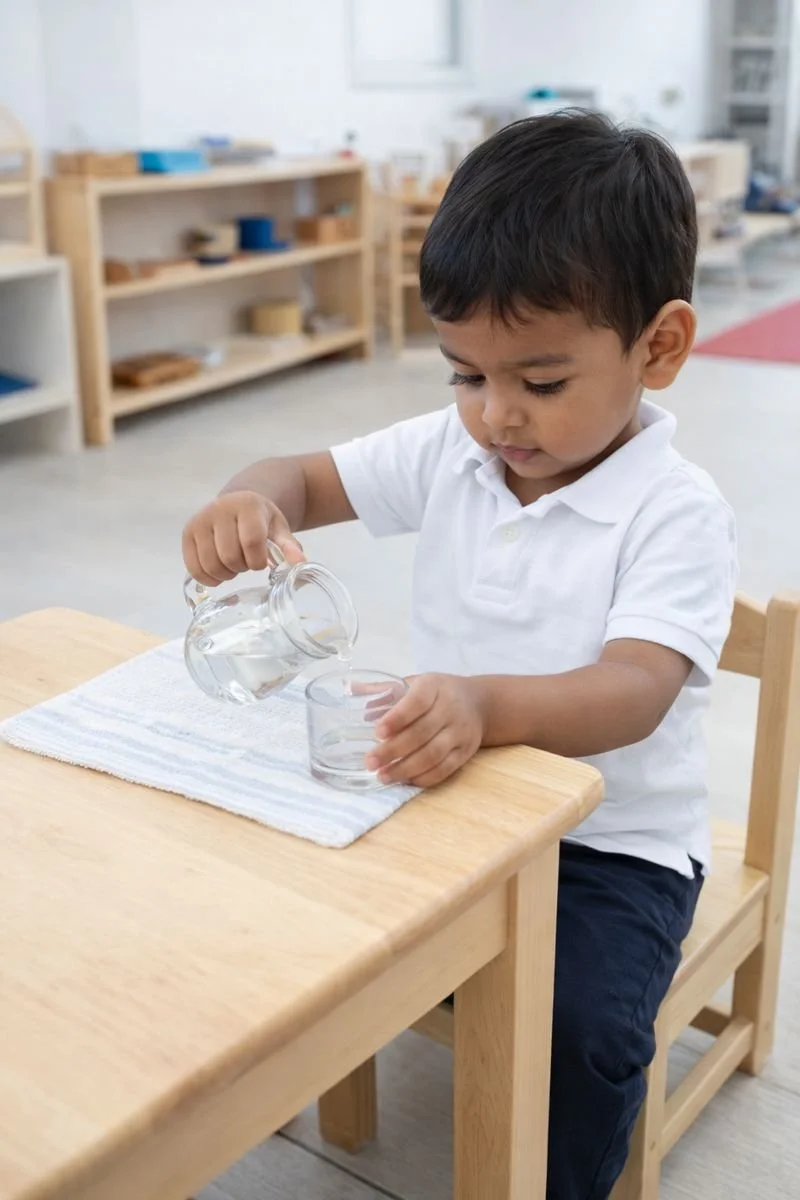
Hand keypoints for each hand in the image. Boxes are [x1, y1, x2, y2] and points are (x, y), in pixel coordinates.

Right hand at [182, 490, 304, 584]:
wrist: (238, 502)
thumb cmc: (261, 519)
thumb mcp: (279, 528)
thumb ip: (289, 545)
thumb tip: (300, 563)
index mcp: (248, 506)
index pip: (251, 542)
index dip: (257, 560)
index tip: (262, 562)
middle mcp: (220, 509)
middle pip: (229, 556)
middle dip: (242, 567)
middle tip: (246, 562)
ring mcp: (200, 520)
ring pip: (210, 564)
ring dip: (225, 573)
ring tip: (234, 565)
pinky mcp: (187, 532)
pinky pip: (193, 567)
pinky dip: (208, 577)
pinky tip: (219, 571)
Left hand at [365, 674, 484, 787]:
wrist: (479, 703)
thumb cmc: (436, 693)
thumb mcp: (414, 682)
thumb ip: (383, 689)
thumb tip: (349, 688)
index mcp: (434, 686)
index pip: (417, 702)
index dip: (397, 718)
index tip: (377, 732)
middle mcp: (450, 708)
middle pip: (422, 733)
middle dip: (393, 750)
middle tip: (370, 762)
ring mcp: (461, 732)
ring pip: (433, 755)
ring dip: (406, 769)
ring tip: (383, 776)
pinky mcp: (466, 752)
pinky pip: (445, 769)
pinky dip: (423, 777)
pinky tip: (404, 780)